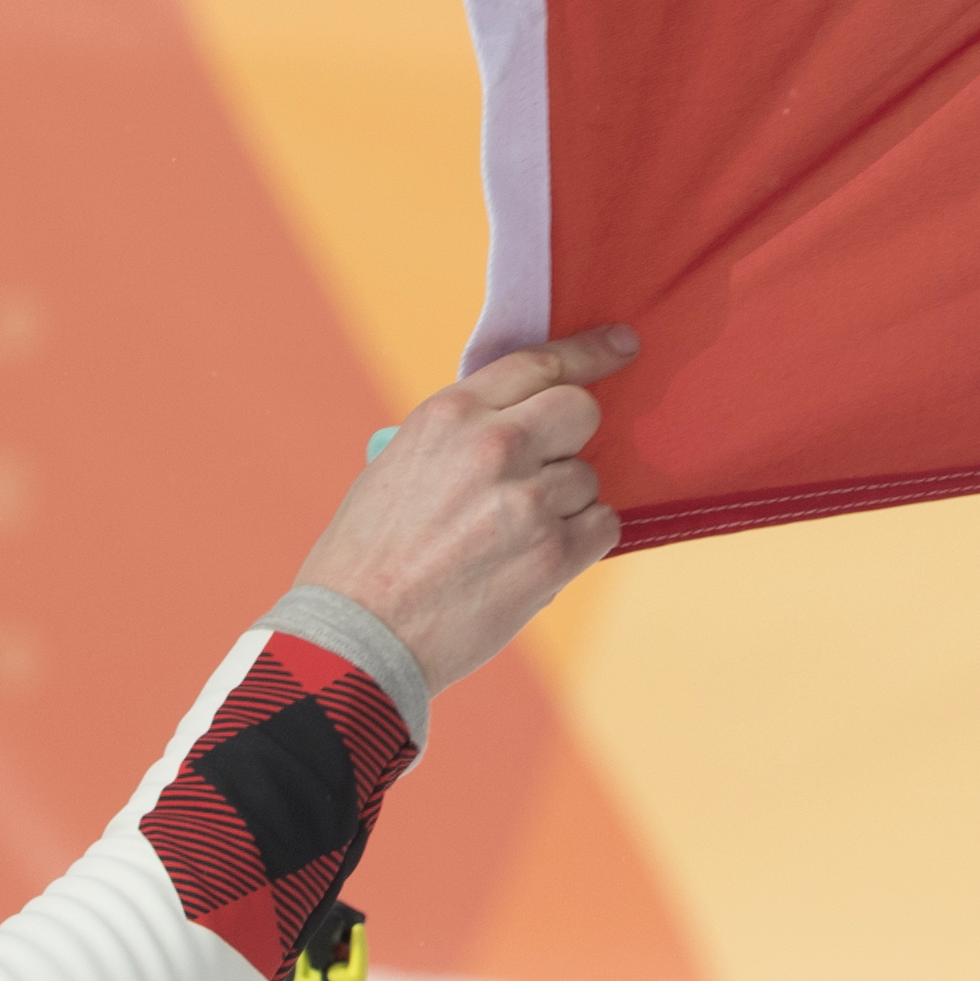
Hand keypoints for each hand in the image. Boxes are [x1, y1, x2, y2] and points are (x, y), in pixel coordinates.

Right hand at [292, 325, 638, 692]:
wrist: (357, 635)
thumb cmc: (367, 556)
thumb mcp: (401, 465)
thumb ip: (462, 436)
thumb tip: (520, 424)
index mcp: (449, 414)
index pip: (539, 363)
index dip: (590, 352)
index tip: (622, 345)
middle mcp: (494, 445)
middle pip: (581, 409)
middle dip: (573, 435)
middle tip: (546, 468)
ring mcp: (528, 499)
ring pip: (588, 478)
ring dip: (565, 504)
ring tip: (511, 537)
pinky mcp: (553, 554)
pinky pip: (603, 526)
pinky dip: (581, 542)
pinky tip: (536, 559)